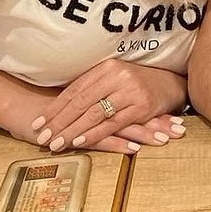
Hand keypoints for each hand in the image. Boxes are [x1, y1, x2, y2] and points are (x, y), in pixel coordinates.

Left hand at [30, 59, 187, 151]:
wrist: (172, 83)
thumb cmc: (138, 82)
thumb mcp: (115, 77)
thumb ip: (93, 87)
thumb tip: (61, 104)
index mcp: (107, 67)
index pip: (75, 89)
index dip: (55, 108)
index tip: (38, 123)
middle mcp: (117, 76)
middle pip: (81, 102)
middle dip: (59, 122)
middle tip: (42, 138)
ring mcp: (130, 91)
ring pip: (94, 113)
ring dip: (72, 131)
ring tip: (56, 144)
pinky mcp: (141, 107)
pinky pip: (113, 123)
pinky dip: (95, 133)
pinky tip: (80, 141)